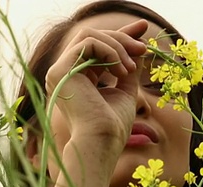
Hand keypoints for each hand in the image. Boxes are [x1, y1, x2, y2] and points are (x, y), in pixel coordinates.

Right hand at [45, 20, 147, 150]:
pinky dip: (110, 51)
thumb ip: (128, 69)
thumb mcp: (125, 91)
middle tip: (143, 48)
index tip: (142, 30)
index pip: (96, 48)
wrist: (102, 141)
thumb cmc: (112, 126)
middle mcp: (64, 74)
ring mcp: (59, 72)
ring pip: (89, 36)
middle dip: (121, 37)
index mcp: (75, 79)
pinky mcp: (60, 71)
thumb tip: (139, 48)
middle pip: (91, 37)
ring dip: (117, 45)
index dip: (119, 37)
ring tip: (130, 68)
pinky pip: (88, 43)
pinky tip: (120, 71)